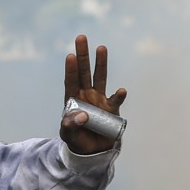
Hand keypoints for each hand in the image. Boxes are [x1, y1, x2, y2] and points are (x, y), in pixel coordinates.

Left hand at [60, 34, 126, 154]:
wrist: (92, 151)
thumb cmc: (77, 140)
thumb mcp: (68, 135)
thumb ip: (70, 126)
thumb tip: (81, 115)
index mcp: (72, 99)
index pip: (70, 81)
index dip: (70, 69)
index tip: (69, 55)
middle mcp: (86, 95)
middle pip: (84, 72)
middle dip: (82, 56)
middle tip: (81, 37)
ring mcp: (99, 100)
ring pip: (100, 78)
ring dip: (101, 63)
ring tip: (101, 47)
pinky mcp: (112, 110)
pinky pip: (116, 100)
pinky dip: (119, 95)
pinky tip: (121, 90)